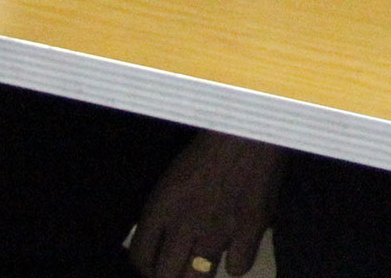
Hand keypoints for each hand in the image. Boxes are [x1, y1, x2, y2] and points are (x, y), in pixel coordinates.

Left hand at [127, 132, 282, 277]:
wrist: (251, 128)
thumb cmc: (210, 147)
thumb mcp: (173, 178)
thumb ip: (165, 212)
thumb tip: (163, 243)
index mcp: (160, 207)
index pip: (140, 258)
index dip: (147, 268)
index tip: (156, 266)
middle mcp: (185, 222)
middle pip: (165, 276)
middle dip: (170, 275)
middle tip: (180, 268)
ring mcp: (219, 227)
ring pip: (199, 277)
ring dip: (200, 272)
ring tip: (206, 262)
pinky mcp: (251, 227)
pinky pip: (238, 267)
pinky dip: (237, 262)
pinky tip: (238, 248)